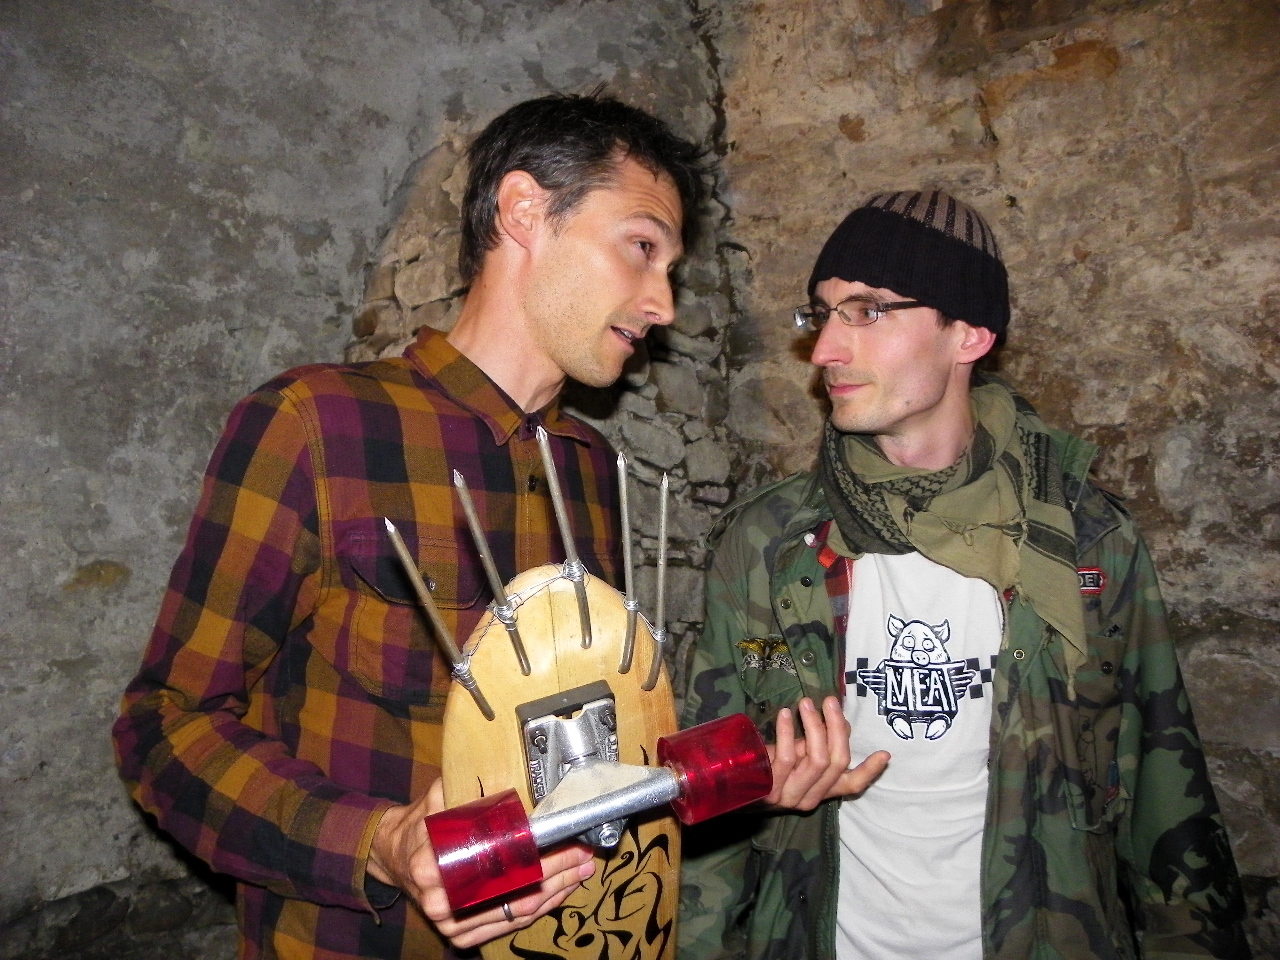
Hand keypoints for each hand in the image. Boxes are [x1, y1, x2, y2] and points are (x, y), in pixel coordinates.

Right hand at [367, 779, 594, 948]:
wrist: (395, 859)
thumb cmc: (418, 828)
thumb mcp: (433, 801)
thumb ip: (458, 787)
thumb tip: (489, 767)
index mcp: (434, 866)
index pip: (498, 864)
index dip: (536, 854)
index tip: (562, 838)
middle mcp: (444, 901)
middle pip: (515, 892)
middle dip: (556, 873)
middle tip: (582, 855)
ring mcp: (454, 922)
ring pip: (517, 913)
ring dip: (555, 892)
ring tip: (580, 870)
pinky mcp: (462, 934)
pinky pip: (509, 925)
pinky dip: (539, 909)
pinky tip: (560, 892)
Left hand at [764, 696, 888, 810]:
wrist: (733, 785)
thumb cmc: (768, 765)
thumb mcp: (798, 753)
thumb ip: (821, 741)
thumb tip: (840, 720)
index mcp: (822, 791)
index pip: (852, 785)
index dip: (870, 771)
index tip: (884, 753)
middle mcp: (810, 797)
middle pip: (836, 762)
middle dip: (836, 728)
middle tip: (830, 702)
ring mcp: (790, 796)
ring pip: (816, 760)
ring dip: (814, 726)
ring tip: (806, 704)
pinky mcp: (770, 790)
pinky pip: (786, 758)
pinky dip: (788, 732)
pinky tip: (784, 715)